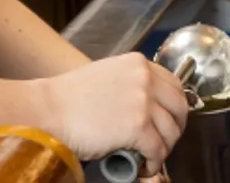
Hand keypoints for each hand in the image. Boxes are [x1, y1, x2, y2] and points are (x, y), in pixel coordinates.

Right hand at [37, 54, 188, 174]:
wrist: (48, 111)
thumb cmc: (68, 98)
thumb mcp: (107, 76)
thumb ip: (131, 84)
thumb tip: (148, 105)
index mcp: (138, 63)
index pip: (175, 85)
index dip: (174, 107)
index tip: (170, 120)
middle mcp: (145, 79)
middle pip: (180, 108)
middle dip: (175, 129)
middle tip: (163, 141)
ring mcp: (143, 102)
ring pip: (171, 132)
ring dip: (163, 149)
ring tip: (148, 157)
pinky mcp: (138, 127)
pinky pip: (158, 150)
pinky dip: (153, 162)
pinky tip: (142, 166)